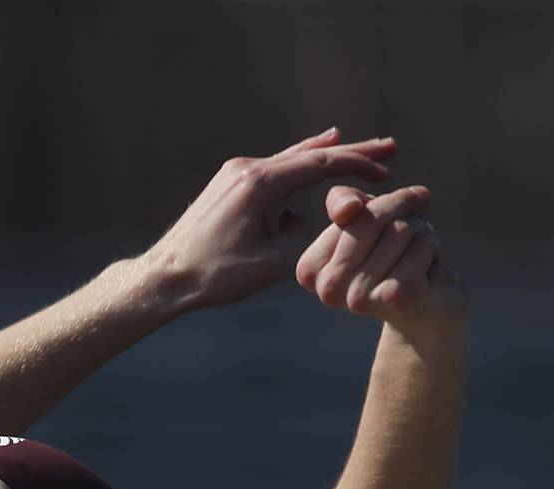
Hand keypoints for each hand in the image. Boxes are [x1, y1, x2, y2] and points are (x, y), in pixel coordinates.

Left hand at [141, 128, 395, 309]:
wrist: (165, 276)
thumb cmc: (216, 275)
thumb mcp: (272, 261)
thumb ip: (299, 232)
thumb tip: (299, 215)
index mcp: (260, 184)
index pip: (320, 164)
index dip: (357, 164)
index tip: (386, 167)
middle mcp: (245, 170)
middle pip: (308, 155)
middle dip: (349, 152)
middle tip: (388, 147)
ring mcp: (233, 174)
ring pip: (289, 160)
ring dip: (323, 156)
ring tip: (353, 145)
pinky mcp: (225, 185)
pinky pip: (271, 170)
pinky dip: (296, 166)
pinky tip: (310, 158)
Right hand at [296, 185, 467, 330]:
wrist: (426, 309)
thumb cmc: (392, 258)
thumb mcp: (363, 222)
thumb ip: (342, 202)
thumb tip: (349, 207)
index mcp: (309, 270)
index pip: (348, 211)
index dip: (383, 205)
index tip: (393, 221)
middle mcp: (327, 288)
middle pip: (373, 217)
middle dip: (404, 213)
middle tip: (413, 232)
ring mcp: (358, 297)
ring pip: (401, 228)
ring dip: (421, 233)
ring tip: (416, 256)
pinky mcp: (394, 297)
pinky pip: (422, 244)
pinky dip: (433, 248)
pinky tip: (428, 270)